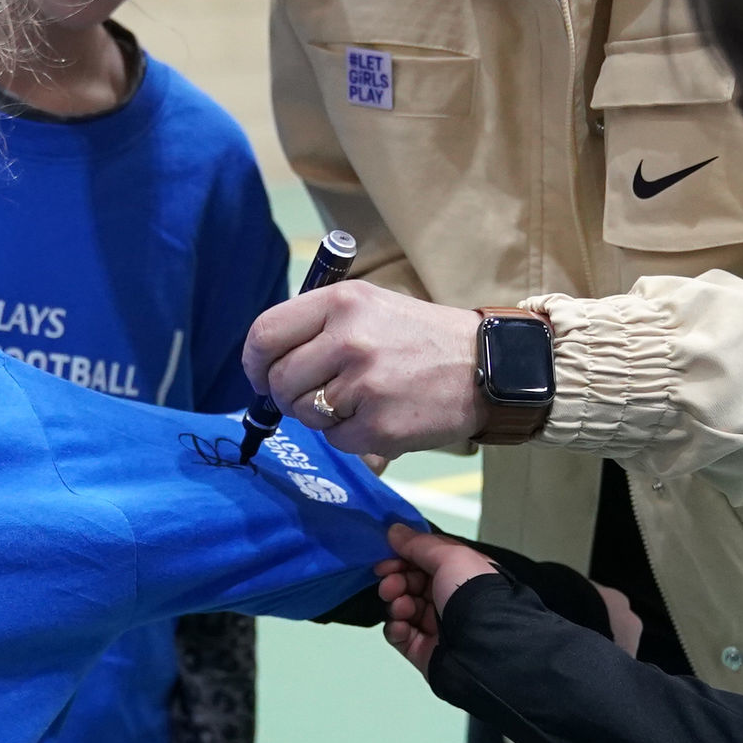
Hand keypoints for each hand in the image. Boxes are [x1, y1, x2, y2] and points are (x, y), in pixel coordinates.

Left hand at [244, 285, 482, 456]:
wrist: (488, 365)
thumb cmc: (422, 338)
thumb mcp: (371, 306)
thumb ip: (319, 326)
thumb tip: (267, 363)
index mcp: (342, 302)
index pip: (265, 333)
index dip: (254, 362)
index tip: (261, 374)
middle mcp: (349, 339)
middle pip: (279, 380)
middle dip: (288, 395)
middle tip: (317, 394)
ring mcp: (364, 384)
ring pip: (305, 413)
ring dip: (323, 416)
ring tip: (360, 400)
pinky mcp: (379, 425)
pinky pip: (336, 440)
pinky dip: (351, 436)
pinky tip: (381, 415)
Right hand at [374, 521, 497, 677]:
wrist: (482, 644)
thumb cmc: (474, 596)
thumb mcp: (450, 557)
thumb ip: (419, 543)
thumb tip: (395, 531)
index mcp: (461, 573)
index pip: (425, 560)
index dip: (403, 556)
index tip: (386, 555)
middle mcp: (450, 597)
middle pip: (410, 583)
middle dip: (395, 580)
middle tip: (389, 583)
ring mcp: (437, 624)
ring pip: (402, 607)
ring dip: (395, 603)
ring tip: (400, 606)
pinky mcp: (424, 649)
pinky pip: (400, 635)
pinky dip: (395, 629)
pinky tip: (400, 625)